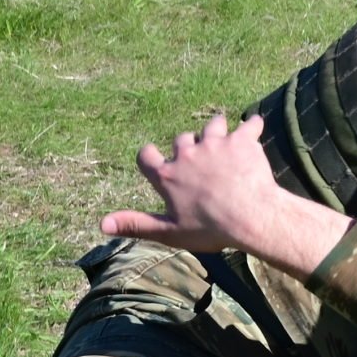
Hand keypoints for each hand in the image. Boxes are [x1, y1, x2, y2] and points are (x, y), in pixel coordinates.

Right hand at [99, 113, 347, 278]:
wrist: (251, 217)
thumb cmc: (210, 229)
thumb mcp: (169, 232)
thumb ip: (136, 224)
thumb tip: (101, 224)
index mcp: (167, 175)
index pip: (146, 156)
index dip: (149, 156)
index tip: (157, 160)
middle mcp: (186, 153)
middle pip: (181, 139)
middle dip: (189, 148)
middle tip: (203, 166)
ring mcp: (214, 143)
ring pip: (212, 126)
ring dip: (216, 132)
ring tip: (225, 145)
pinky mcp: (241, 140)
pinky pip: (248, 125)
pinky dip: (252, 127)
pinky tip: (255, 131)